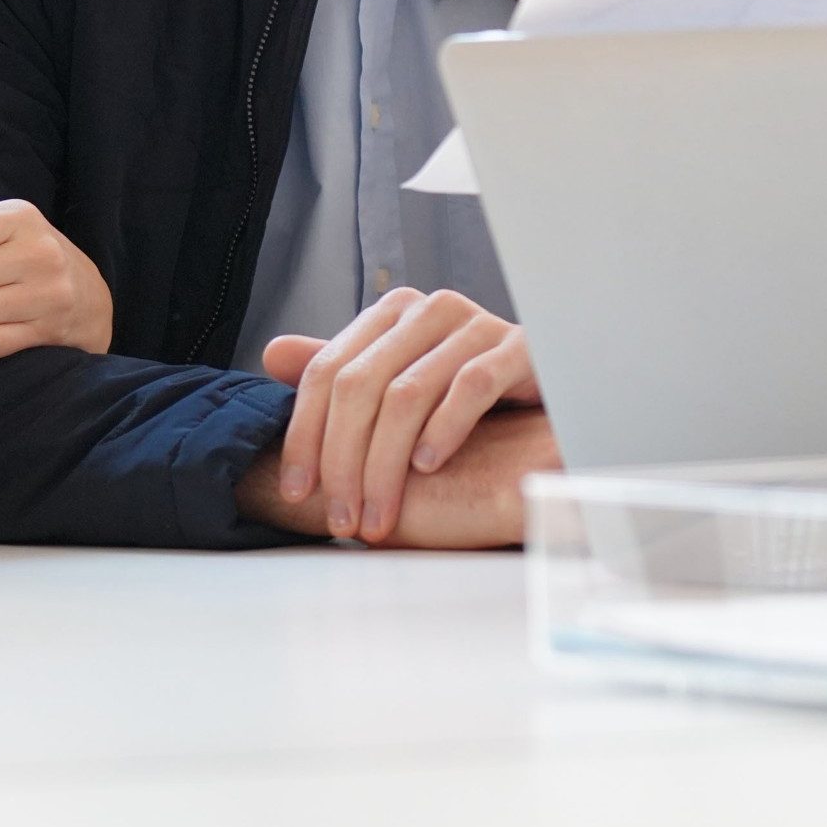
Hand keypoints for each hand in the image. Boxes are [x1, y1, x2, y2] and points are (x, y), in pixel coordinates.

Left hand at [256, 288, 538, 541]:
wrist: (553, 398)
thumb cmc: (469, 398)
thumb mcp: (399, 384)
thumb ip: (343, 371)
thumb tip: (273, 354)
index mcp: (394, 313)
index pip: (327, 371)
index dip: (305, 435)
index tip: (298, 493)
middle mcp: (431, 309)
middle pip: (360, 384)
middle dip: (342, 459)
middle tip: (341, 516)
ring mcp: (478, 323)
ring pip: (408, 392)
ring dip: (385, 463)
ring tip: (378, 512)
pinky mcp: (522, 347)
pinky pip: (471, 385)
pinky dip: (443, 429)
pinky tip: (427, 467)